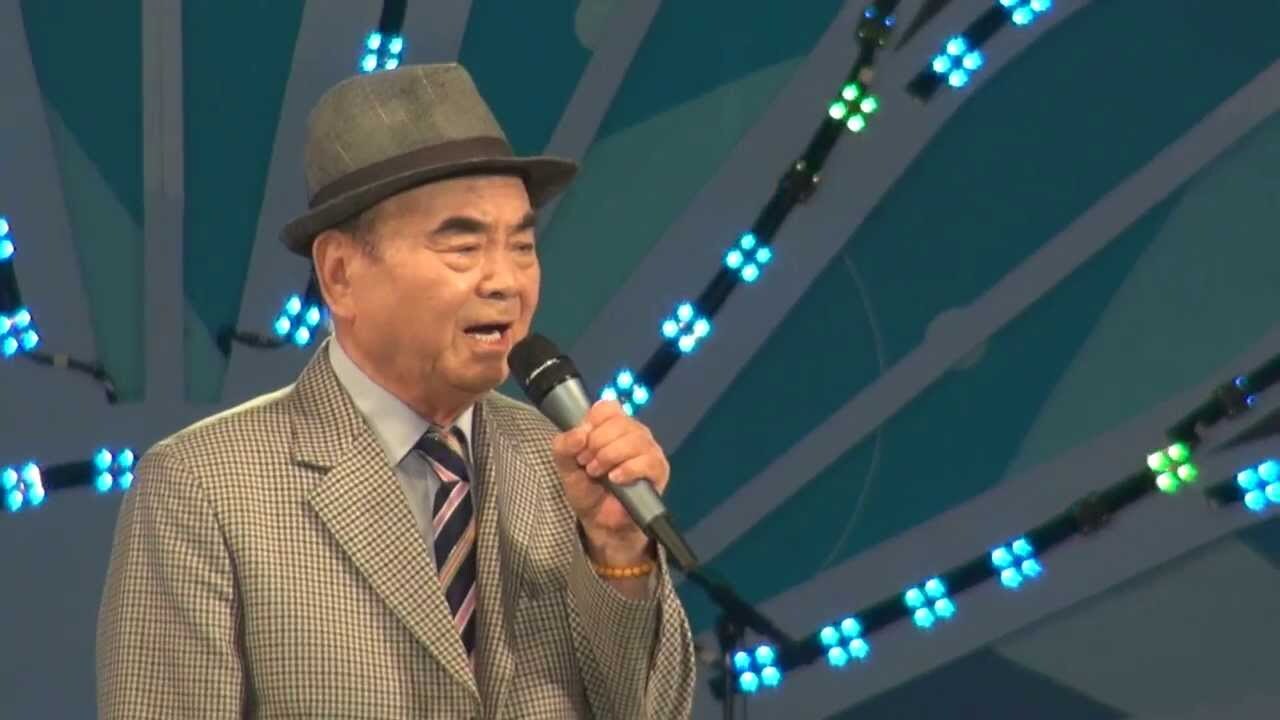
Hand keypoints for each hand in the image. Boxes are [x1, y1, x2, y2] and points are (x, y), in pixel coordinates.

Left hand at [550, 400, 668, 565]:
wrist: (599, 521)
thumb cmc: (587, 488)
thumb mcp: (565, 466)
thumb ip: (563, 446)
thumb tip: (579, 434)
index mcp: (612, 425)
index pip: (607, 407)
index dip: (591, 424)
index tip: (581, 445)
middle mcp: (634, 432)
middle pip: (619, 422)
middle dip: (596, 444)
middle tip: (587, 464)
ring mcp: (649, 450)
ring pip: (634, 439)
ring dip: (610, 457)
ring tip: (598, 474)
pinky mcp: (659, 470)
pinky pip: (647, 461)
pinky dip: (627, 469)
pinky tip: (616, 479)